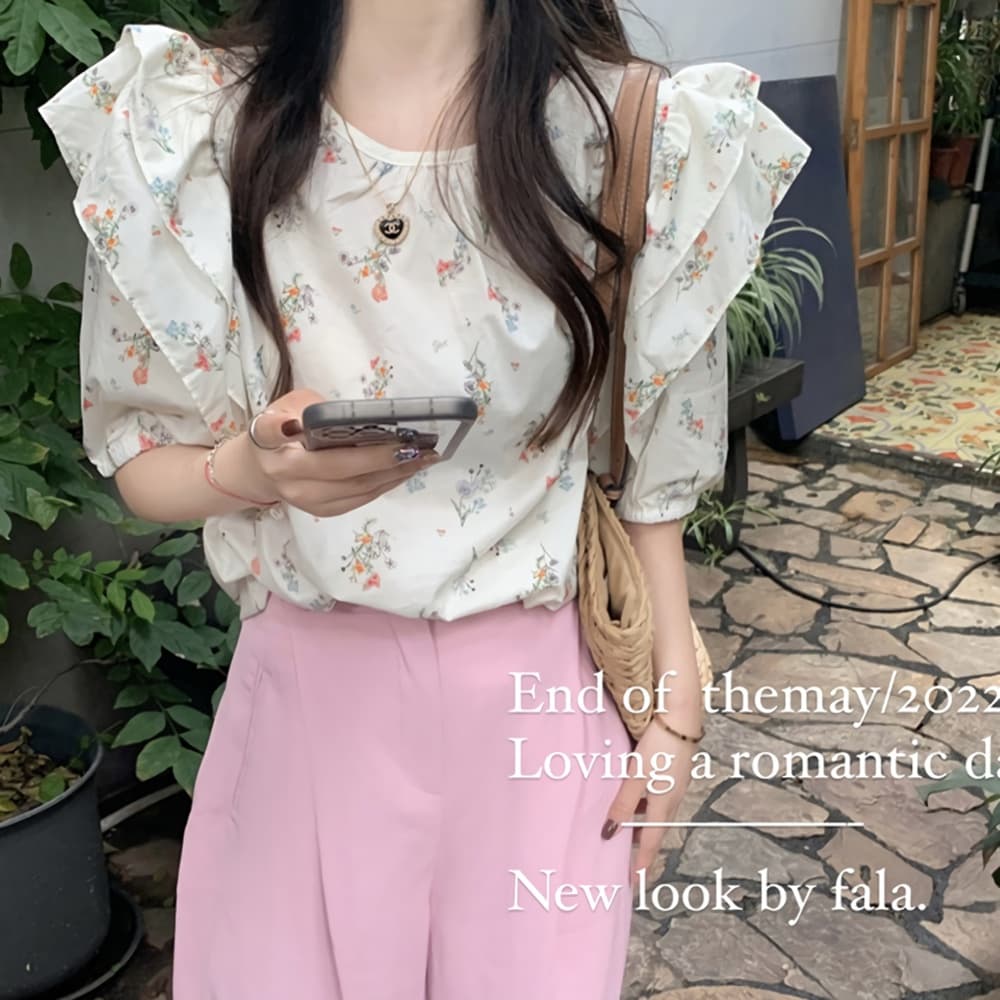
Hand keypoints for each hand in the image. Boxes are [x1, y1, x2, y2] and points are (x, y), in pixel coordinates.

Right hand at [218, 389, 439, 516]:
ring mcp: (306, 499)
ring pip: (357, 487)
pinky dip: (387, 483)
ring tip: (424, 457)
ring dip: (394, 473)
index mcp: (270, 441)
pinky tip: (407, 470)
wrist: (262, 469)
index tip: (291, 425)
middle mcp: (287, 476)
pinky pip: (361, 498)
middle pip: (338, 468)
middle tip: (417, 445)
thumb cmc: (282, 427)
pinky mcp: (323, 511)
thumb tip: (360, 418)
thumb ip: (314, 410)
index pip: (271, 433)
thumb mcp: (289, 405)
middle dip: (382, 458)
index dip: (281, 430)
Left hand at [602, 711, 701, 887]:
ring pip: (657, 812)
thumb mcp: (635, 776)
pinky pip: (659, 797)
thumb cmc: (658, 747)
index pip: (651, 843)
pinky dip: (646, 804)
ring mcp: (676, 785)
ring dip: (642, 822)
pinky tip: (634, 795)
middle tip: (625, 857)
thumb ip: (623, 804)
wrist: (680, 719)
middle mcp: (673, 799)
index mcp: (664, 804)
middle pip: (656, 829)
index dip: (641, 864)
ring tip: (624, 825)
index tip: (633, 883)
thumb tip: (609, 832)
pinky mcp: (675, 772)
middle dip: (641, 845)